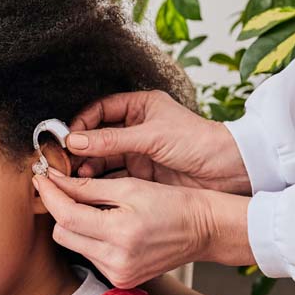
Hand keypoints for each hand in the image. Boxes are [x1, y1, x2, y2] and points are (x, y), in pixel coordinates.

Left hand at [33, 170, 253, 287]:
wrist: (203, 230)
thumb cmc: (171, 203)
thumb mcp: (129, 187)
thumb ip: (87, 187)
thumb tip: (53, 180)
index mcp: (120, 234)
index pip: (66, 216)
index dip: (50, 195)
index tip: (41, 178)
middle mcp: (116, 261)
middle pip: (62, 234)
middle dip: (60, 209)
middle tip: (66, 188)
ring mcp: (118, 274)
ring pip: (73, 245)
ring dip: (75, 224)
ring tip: (93, 207)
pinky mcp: (121, 280)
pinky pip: (89, 256)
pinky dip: (90, 238)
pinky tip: (106, 225)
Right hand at [68, 91, 250, 195]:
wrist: (230, 171)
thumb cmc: (198, 142)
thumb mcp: (151, 137)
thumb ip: (111, 140)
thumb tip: (74, 141)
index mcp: (141, 107)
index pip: (100, 110)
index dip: (81, 122)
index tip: (67, 138)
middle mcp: (137, 128)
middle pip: (97, 136)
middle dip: (80, 149)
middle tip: (65, 162)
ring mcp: (139, 152)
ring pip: (103, 158)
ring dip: (88, 166)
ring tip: (77, 176)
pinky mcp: (143, 175)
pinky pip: (114, 176)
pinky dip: (101, 181)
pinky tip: (90, 187)